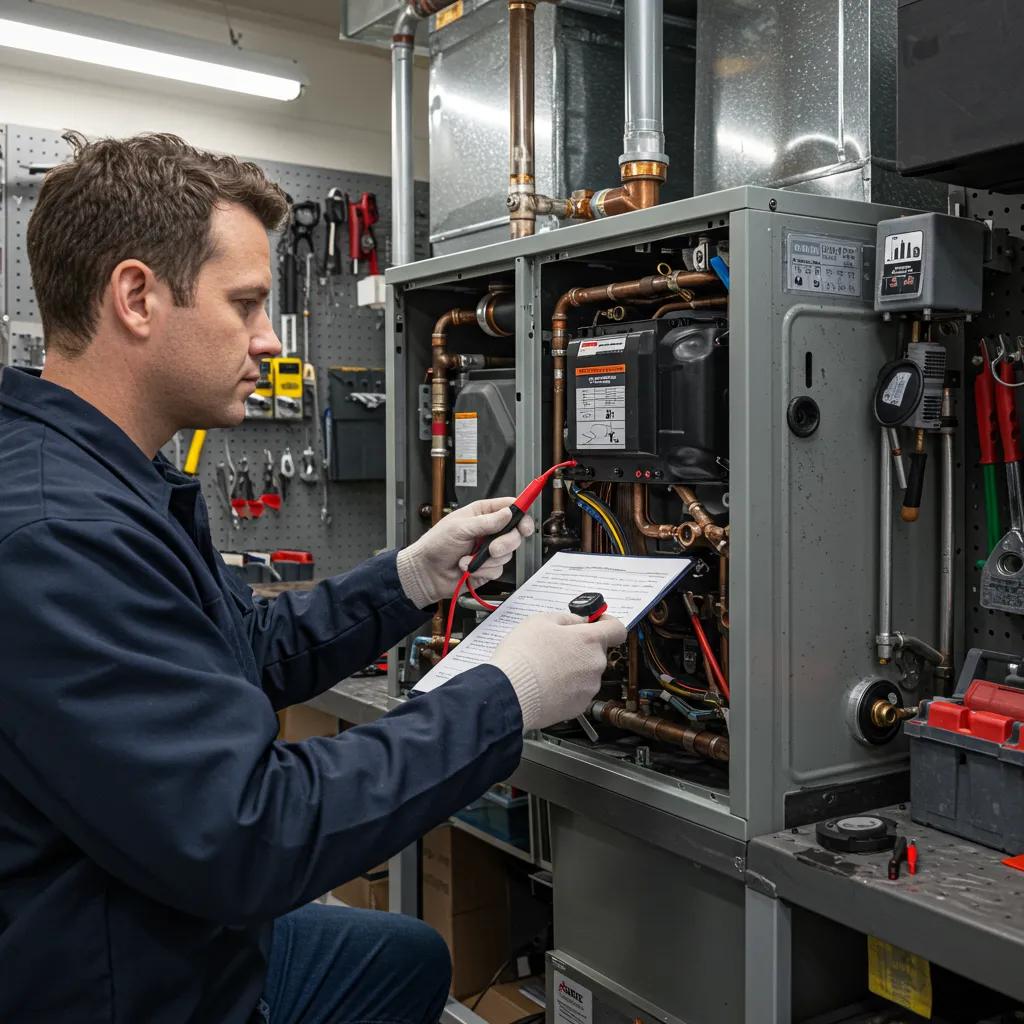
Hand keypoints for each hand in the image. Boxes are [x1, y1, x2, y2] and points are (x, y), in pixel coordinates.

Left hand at [396, 497, 534, 608]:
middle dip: (505, 543)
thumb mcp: (459, 527)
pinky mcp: (488, 568)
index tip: (524, 524)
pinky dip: (482, 570)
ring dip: (487, 559)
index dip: (521, 515)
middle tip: (492, 548)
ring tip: (469, 557)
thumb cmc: (435, 544)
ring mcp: (489, 550)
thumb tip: (507, 513)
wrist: (426, 572)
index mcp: (482, 514)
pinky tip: (467, 566)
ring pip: (508, 554)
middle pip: (515, 533)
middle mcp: (489, 531)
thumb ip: (486, 521)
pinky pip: (497, 570)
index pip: (510, 508)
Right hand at [490, 612, 626, 730]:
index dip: (607, 623)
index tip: (596, 622)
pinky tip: (547, 683)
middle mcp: (595, 664)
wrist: (511, 692)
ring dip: (573, 668)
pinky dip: (566, 687)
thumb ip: (567, 618)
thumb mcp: (540, 621)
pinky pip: (577, 691)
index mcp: (589, 640)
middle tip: (556, 647)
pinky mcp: (579, 706)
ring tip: (546, 667)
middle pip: (597, 651)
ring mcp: (589, 688)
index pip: (616, 629)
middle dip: (580, 648)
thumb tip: (578, 621)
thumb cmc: (524, 656)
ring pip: (586, 672)